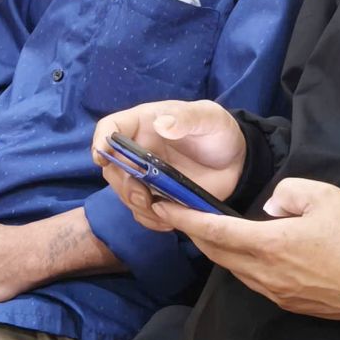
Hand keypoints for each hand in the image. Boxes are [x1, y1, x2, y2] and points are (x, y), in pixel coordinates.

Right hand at [91, 100, 246, 232]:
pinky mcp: (157, 197)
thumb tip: (162, 124)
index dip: (101, 141)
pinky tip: (169, 222)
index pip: (110, 127)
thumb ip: (186, 118)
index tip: (102, 158)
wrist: (238, 162)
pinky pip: (141, 212)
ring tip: (162, 213)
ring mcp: (145, 176)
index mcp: (144, 124)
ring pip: (124, 192)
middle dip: (123, 184)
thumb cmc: (219, 132)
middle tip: (143, 197)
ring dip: (136, 205)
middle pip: (112, 167)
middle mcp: (138, 150)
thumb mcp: (209, 118)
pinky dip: (150, 220)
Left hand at [150, 179, 339, 320]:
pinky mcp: (284, 299)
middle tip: (175, 211)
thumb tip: (271, 206)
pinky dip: (234, 260)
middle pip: (214, 252)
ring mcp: (272, 289)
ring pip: (230, 267)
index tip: (162, 206)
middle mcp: (262, 271)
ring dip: (213, 247)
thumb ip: (289, 191)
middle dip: (191, 232)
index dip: (184, 218)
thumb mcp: (325, 196)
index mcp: (268, 243)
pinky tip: (239, 247)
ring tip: (203, 226)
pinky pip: (249, 277)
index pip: (214, 231)